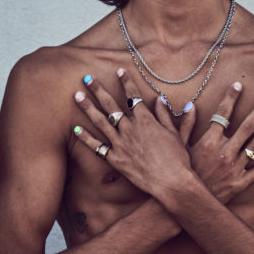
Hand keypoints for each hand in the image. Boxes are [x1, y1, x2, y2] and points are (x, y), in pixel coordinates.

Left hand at [72, 69, 191, 195]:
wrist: (172, 183)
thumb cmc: (178, 160)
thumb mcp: (177, 134)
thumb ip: (167, 115)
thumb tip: (162, 99)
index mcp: (146, 121)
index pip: (133, 96)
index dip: (126, 82)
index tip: (118, 70)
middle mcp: (130, 129)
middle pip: (111, 105)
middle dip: (98, 90)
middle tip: (87, 78)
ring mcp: (121, 144)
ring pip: (101, 121)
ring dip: (88, 107)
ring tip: (77, 96)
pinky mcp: (115, 159)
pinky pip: (97, 147)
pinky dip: (86, 138)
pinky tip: (75, 130)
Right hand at [177, 82, 253, 203]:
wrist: (185, 203)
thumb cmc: (180, 173)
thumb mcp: (177, 147)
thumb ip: (183, 124)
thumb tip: (189, 104)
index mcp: (208, 141)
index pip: (222, 113)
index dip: (231, 98)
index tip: (239, 84)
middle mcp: (224, 152)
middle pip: (247, 126)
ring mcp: (234, 167)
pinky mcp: (240, 182)